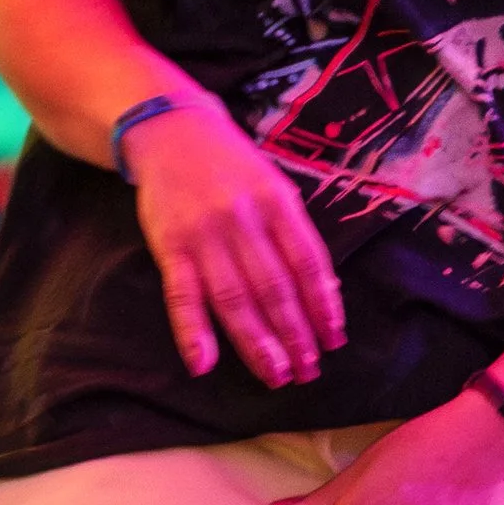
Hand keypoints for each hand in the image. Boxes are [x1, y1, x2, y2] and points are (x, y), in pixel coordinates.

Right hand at [127, 105, 343, 387]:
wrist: (171, 129)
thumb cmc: (232, 166)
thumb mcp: (274, 187)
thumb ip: (294, 235)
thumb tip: (324, 292)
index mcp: (276, 202)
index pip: (307, 263)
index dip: (323, 305)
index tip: (334, 340)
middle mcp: (242, 219)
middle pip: (274, 287)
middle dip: (295, 334)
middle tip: (309, 371)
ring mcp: (204, 234)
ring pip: (234, 298)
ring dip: (256, 342)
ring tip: (276, 375)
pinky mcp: (169, 246)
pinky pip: (182, 295)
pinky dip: (192, 331)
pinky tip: (203, 364)